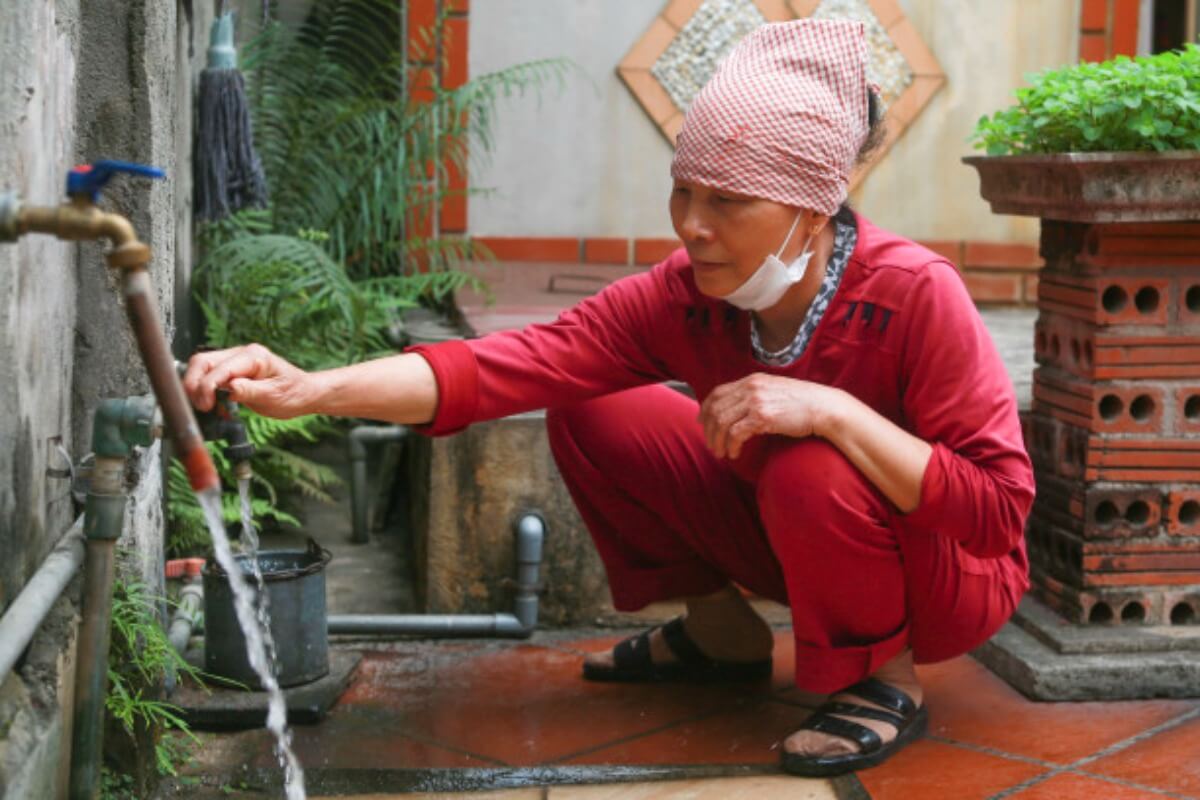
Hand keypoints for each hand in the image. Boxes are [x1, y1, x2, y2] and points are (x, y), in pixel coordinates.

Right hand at [183, 344, 315, 418]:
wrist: (303, 393)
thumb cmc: (293, 393)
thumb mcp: (274, 396)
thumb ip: (250, 391)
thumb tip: (228, 389)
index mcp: (254, 356)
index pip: (220, 367)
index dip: (207, 387)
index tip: (206, 406)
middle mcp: (241, 354)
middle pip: (202, 362)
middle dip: (193, 384)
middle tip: (200, 407)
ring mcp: (234, 361)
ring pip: (201, 368)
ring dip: (195, 387)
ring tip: (205, 408)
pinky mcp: (230, 371)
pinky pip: (208, 376)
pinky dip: (202, 390)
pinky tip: (211, 406)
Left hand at [698, 374, 845, 458]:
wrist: (823, 407)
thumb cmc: (802, 403)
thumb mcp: (774, 391)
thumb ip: (755, 396)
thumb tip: (738, 410)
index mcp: (751, 381)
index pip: (717, 393)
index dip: (705, 409)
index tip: (703, 423)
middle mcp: (750, 388)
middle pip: (716, 409)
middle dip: (709, 430)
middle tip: (712, 445)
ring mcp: (756, 402)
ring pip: (722, 422)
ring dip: (718, 441)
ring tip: (721, 453)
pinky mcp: (763, 417)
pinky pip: (736, 433)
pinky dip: (731, 446)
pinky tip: (734, 453)